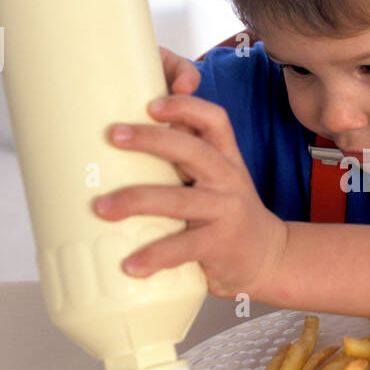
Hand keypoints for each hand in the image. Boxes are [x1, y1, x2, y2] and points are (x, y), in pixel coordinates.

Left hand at [94, 52, 286, 299]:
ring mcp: (225, 212)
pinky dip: (153, 256)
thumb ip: (185, 158)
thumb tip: (126, 136)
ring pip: (178, 200)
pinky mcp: (219, 245)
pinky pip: (182, 248)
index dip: (185, 106)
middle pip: (192, 150)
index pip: (214, 119)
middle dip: (150, 139)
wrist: (267, 256)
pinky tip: (129, 265)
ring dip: (136, 201)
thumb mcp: (215, 178)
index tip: (151, 104)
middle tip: (113, 135)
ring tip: (101, 208)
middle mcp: (228, 179)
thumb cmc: (226, 212)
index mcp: (225, 157)